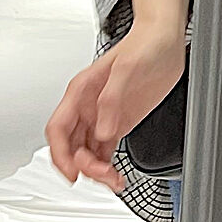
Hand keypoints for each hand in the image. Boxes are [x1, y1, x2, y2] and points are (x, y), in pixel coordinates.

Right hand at [46, 28, 185, 190]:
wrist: (164, 40)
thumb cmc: (143, 45)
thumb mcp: (126, 69)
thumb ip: (112, 101)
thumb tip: (103, 131)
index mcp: (81, 92)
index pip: (58, 129)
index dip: (60, 154)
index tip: (72, 171)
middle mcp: (88, 108)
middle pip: (70, 147)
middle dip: (82, 166)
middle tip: (102, 175)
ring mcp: (103, 117)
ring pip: (87, 153)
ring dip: (95, 171)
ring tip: (113, 181)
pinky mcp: (119, 123)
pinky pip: (105, 151)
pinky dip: (107, 166)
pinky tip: (116, 176)